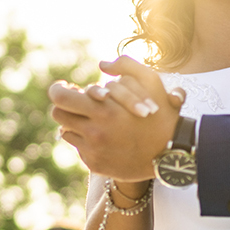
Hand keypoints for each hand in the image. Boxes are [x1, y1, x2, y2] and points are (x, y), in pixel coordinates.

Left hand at [48, 57, 179, 181]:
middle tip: (76, 103)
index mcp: (104, 110)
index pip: (60, 97)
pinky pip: (79, 148)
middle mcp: (94, 132)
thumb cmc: (162, 115)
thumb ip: (126, 65)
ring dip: (75, 123)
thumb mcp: (152, 82)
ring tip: (91, 119)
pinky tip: (104, 137)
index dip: (59, 89)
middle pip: (58, 114)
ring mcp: (94, 151)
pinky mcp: (96, 164)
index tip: (66, 87)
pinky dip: (87, 141)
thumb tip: (103, 64)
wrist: (171, 153)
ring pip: (66, 131)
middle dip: (64, 105)